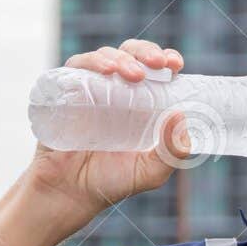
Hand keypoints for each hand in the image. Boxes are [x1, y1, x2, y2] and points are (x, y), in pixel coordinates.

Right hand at [25, 39, 192, 217]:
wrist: (69, 193)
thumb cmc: (110, 182)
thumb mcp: (150, 172)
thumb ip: (171, 152)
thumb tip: (181, 116)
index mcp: (141, 103)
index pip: (156, 70)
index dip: (166, 60)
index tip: (175, 65)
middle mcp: (116, 91)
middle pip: (132, 54)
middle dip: (146, 52)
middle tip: (158, 63)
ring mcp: (90, 89)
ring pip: (106, 56)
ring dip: (122, 58)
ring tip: (134, 74)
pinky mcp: (66, 91)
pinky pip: (77, 66)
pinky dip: (92, 62)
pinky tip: (106, 72)